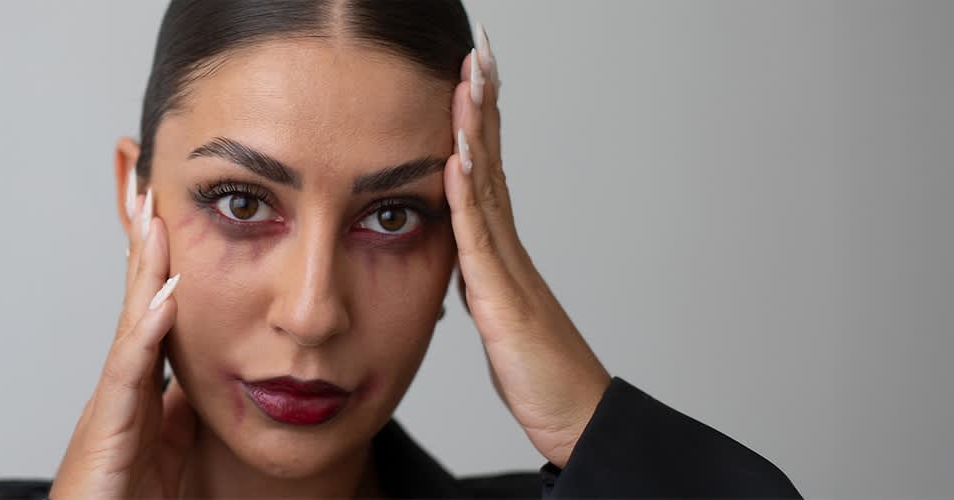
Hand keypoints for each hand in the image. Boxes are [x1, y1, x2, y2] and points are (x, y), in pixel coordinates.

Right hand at [49, 188, 194, 497]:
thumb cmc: (123, 497)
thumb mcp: (166, 446)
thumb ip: (178, 411)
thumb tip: (195, 384)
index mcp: (139, 381)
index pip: (153, 304)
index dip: (159, 257)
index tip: (167, 207)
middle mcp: (121, 380)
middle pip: (133, 295)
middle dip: (140, 239)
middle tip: (147, 179)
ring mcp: (111, 398)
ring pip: (129, 320)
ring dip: (142, 266)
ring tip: (154, 215)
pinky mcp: (109, 426)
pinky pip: (130, 371)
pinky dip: (147, 330)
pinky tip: (165, 295)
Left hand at [443, 30, 611, 468]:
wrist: (576, 417)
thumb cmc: (540, 373)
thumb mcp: (498, 315)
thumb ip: (481, 278)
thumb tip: (461, 254)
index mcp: (503, 251)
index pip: (486, 172)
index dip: (479, 122)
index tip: (472, 75)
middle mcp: (509, 250)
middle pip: (493, 162)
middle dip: (485, 104)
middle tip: (482, 52)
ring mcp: (510, 270)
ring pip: (488, 188)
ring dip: (477, 131)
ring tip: (472, 79)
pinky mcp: (505, 301)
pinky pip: (481, 240)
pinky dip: (468, 196)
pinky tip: (458, 158)